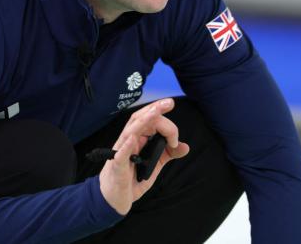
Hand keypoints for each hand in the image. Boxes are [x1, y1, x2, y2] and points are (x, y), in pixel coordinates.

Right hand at [99, 98, 189, 214]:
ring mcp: (121, 152)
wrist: (115, 199)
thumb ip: (168, 154)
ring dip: (144, 120)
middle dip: (155, 109)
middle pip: (140, 120)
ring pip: (130, 131)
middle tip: (170, 102)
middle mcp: (128, 141)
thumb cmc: (132, 178)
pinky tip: (133, 139)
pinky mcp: (117, 167)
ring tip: (155, 111)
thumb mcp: (154, 164)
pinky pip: (120, 155)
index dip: (166, 125)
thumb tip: (185, 146)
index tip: (175, 139)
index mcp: (138, 138)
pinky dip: (126, 146)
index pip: (151, 122)